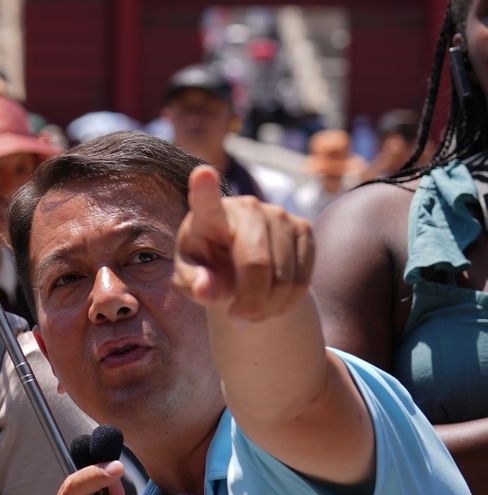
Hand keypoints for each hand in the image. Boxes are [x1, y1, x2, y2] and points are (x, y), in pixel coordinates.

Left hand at [174, 166, 314, 322]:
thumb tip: (208, 290)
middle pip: (257, 265)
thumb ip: (194, 284)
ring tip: (251, 313)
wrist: (238, 264)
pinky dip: (288, 302)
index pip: (206, 202)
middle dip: (250, 302)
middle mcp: (246, 207)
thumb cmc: (206, 268)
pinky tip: (272, 303)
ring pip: (285, 278)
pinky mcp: (304, 228)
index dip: (205, 189)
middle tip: (238, 321)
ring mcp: (279, 214)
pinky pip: (304, 279)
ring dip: (269, 307)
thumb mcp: (190, 279)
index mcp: (208, 216)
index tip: (202, 174)